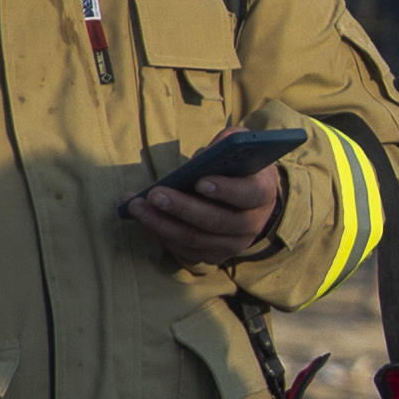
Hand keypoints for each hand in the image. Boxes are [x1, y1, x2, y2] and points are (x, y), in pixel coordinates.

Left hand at [122, 163, 285, 264]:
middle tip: (154, 195)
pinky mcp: (214, 255)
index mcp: (262, 193)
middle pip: (215, 221)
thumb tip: (205, 154)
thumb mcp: (241, 148)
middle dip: (182, 208)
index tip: (199, 181)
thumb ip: (228, 143)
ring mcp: (233, 244)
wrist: (250, 202)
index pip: (248, 194)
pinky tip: (142, 218)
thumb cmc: (240, 168)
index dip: (225, 190)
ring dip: (162, 224)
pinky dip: (161, 235)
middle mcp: (252, 224)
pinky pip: (184, 250)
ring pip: (195, 239)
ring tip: (136, 206)